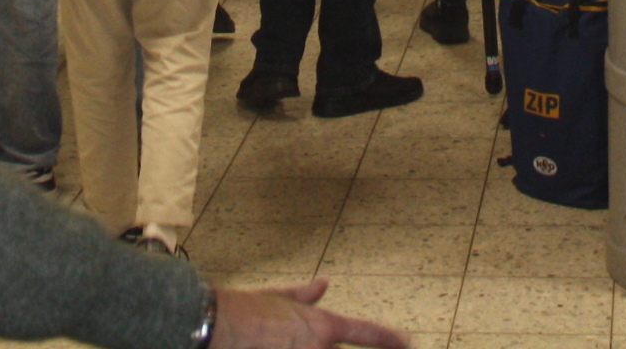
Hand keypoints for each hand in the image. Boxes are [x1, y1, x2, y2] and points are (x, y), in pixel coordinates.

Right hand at [213, 280, 407, 348]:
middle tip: (342, 343)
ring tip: (289, 343)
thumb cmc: (247, 311)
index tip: (406, 343)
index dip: (389, 339)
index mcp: (322, 327)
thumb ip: (305, 296)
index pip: (365, 334)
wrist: (219, 326)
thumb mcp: (279, 299)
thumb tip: (324, 283)